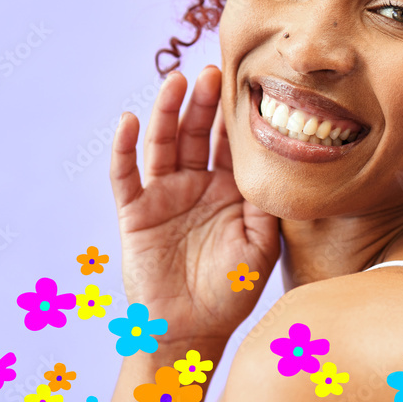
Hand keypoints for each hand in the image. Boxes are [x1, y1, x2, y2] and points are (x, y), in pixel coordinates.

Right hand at [109, 65, 280, 345]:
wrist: (190, 330)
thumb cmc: (230, 291)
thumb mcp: (262, 245)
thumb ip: (267, 204)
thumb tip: (278, 161)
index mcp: (227, 190)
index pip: (229, 143)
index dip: (234, 114)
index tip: (246, 79)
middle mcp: (195, 185)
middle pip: (196, 133)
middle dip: (203, 103)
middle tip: (212, 71)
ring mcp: (163, 195)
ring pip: (163, 144)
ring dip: (167, 112)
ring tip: (175, 82)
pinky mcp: (134, 211)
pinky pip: (126, 175)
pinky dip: (124, 148)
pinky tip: (129, 120)